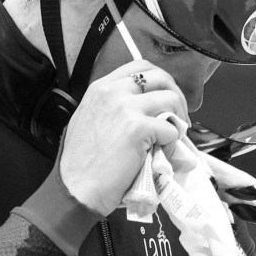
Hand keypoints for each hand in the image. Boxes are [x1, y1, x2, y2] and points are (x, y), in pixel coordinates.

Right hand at [60, 60, 188, 215]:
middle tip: (179, 117)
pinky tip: (163, 152)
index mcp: (100, 88)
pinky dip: (173, 141)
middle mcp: (113, 92)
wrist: (76, 188)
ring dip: (178, 118)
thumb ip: (114, 109)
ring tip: (174, 136)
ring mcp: (125, 108)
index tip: (164, 99)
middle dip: (176, 96)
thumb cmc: (81, 164)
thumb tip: (146, 112)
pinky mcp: (138, 128)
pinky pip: (170, 128)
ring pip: (170, 99)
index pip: (140, 67)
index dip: (159, 82)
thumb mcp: (90, 121)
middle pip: (161, 77)